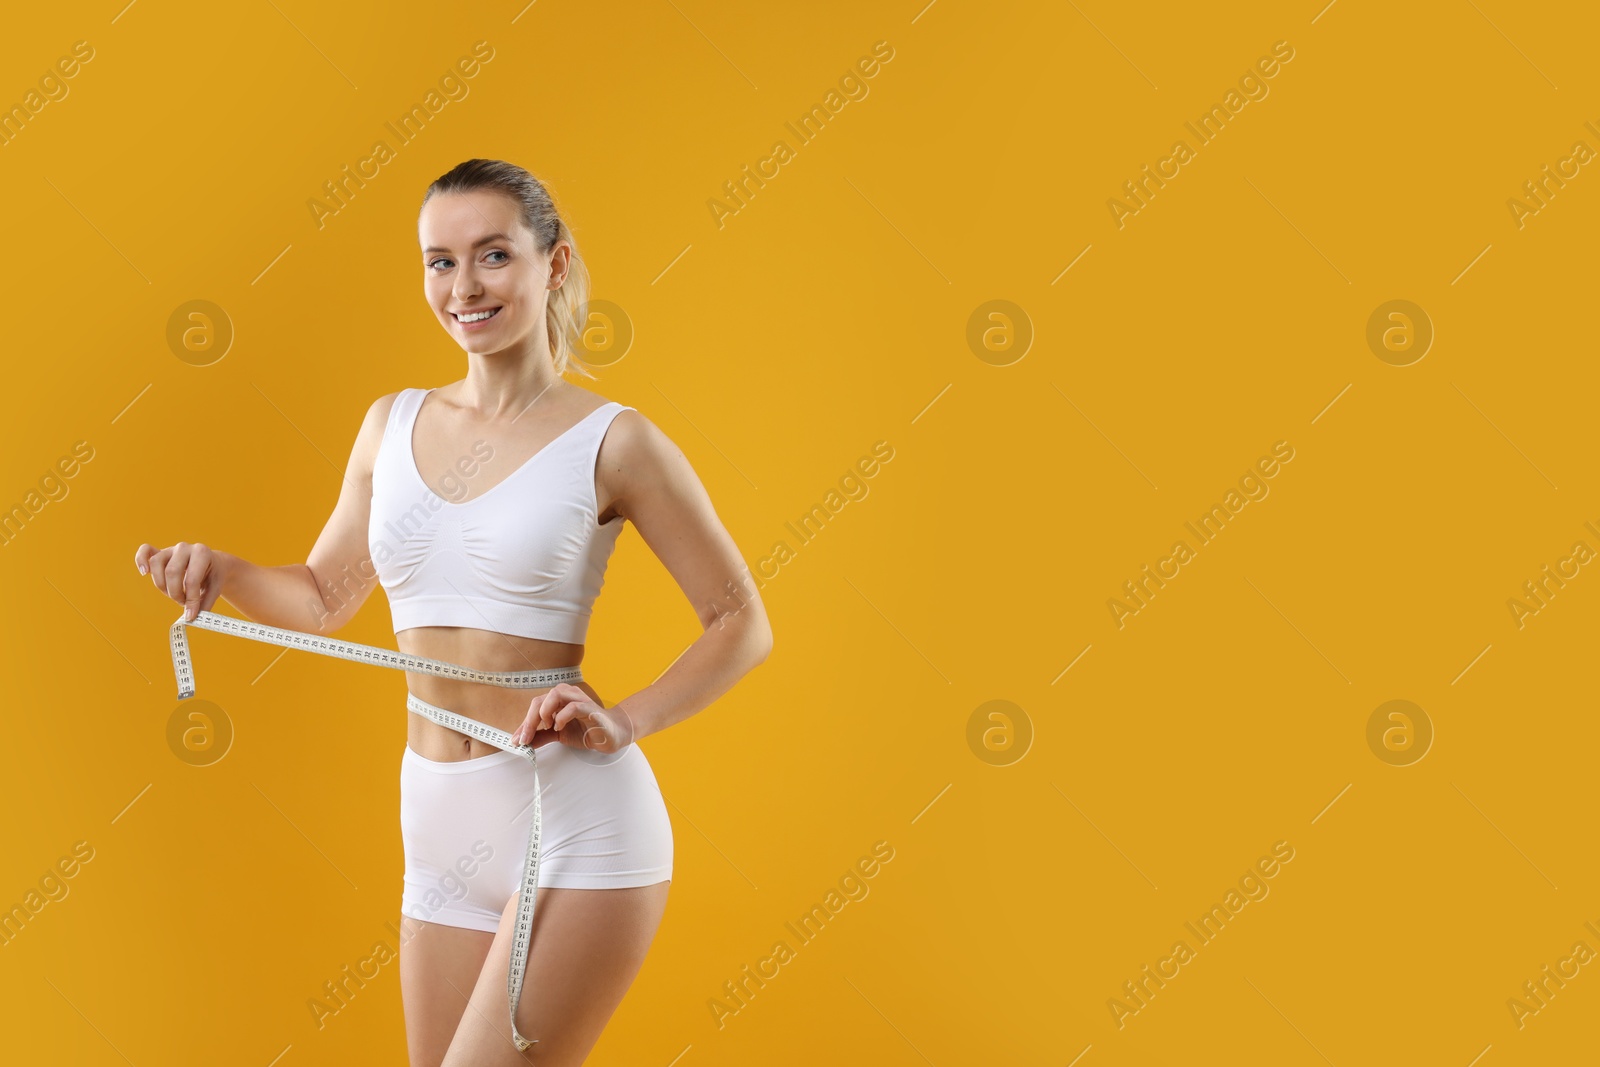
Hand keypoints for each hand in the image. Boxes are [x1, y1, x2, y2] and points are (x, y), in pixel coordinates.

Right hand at [135, 541, 229, 621]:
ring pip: (156, 565)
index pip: (192, 579)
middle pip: (171, 572)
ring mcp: (171, 549)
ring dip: (162, 585)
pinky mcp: (160, 552)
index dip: (190, 600)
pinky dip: (140, 560)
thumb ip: (204, 603)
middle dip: (175, 593)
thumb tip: (190, 618)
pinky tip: (144, 572)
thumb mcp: (215, 588)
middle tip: (182, 602)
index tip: (190, 615)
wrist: (214, 563)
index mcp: (202, 553)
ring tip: (173, 594)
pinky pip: (145, 550)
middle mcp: (185, 547)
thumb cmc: (213, 576)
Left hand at [510, 683, 635, 762]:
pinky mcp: (590, 708)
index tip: (517, 741)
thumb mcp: (558, 735)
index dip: (524, 724)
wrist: (611, 734)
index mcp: (557, 699)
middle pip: (540, 700)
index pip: (535, 706)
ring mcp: (579, 699)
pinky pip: (573, 706)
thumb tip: (523, 742)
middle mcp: (567, 694)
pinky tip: (560, 727)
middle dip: (529, 721)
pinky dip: (562, 717)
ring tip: (547, 726)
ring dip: (545, 712)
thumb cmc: (586, 729)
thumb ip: (542, 736)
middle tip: (525, 738)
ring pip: (555, 694)